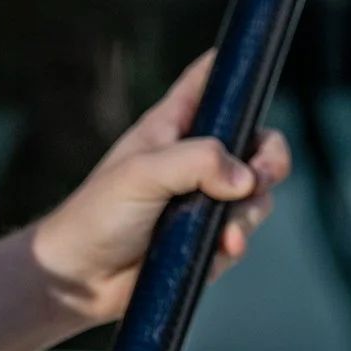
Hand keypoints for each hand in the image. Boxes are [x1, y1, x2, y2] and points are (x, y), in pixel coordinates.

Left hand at [27, 52, 291, 329]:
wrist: (82, 278)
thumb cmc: (98, 213)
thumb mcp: (142, 174)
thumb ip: (196, 163)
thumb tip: (245, 178)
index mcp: (172, 125)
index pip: (209, 80)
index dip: (235, 71)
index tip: (258, 73)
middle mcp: (193, 157)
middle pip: (254, 142)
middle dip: (268, 160)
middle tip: (261, 179)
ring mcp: (203, 198)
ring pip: (255, 194)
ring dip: (249, 214)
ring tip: (227, 236)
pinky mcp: (207, 237)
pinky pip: (240, 233)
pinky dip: (236, 243)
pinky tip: (221, 251)